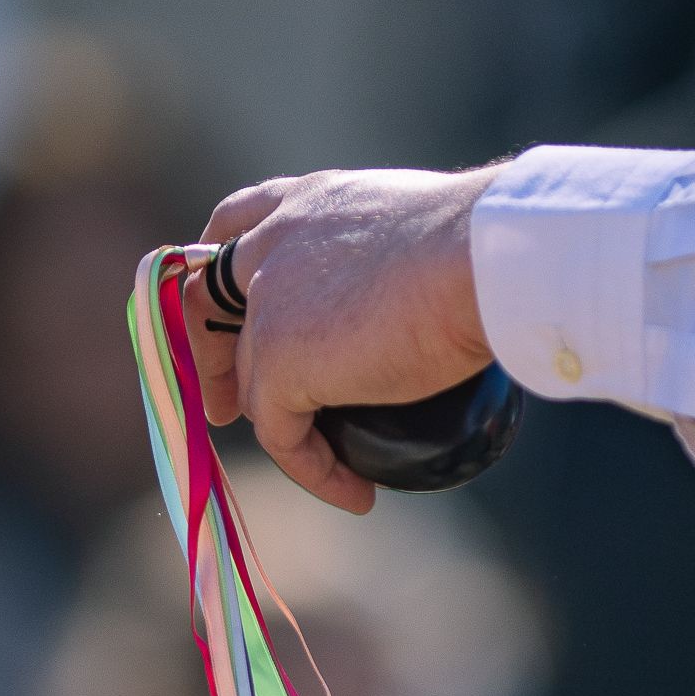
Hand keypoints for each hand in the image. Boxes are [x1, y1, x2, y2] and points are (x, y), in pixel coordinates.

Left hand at [180, 166, 498, 512]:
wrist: (485, 258)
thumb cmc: (482, 242)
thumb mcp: (422, 228)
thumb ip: (396, 255)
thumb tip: (427, 298)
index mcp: (307, 204)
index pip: (236, 223)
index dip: (216, 267)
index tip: (225, 308)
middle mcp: (273, 246)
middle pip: (209, 303)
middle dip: (211, 359)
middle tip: (228, 405)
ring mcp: (269, 306)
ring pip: (252, 383)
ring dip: (280, 429)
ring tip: (331, 466)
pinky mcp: (282, 361)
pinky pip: (281, 435)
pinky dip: (315, 471)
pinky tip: (357, 491)